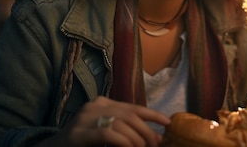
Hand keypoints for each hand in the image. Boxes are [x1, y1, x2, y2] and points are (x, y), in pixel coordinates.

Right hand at [38, 96, 170, 146]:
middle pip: (130, 115)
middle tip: (155, 145)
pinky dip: (124, 142)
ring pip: (122, 124)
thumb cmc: (83, 145)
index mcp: (102, 103)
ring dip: (137, 139)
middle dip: (147, 131)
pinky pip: (108, 133)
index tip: (168, 123)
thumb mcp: (107, 134)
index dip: (153, 114)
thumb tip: (155, 138)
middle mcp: (94, 106)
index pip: (133, 106)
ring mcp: (84, 118)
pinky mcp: (78, 133)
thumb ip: (126, 131)